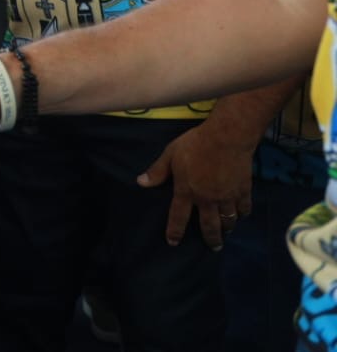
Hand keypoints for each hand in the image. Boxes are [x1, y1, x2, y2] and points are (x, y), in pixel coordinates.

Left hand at [136, 121, 253, 248]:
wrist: (226, 138)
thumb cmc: (195, 144)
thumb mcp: (170, 154)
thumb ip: (157, 171)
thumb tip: (141, 183)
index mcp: (187, 191)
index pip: (178, 217)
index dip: (175, 231)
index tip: (173, 243)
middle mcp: (207, 199)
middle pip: (210, 226)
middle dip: (211, 239)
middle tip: (214, 247)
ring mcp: (227, 197)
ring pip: (228, 220)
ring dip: (227, 229)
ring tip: (226, 233)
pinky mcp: (243, 191)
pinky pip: (244, 209)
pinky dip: (242, 214)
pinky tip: (240, 215)